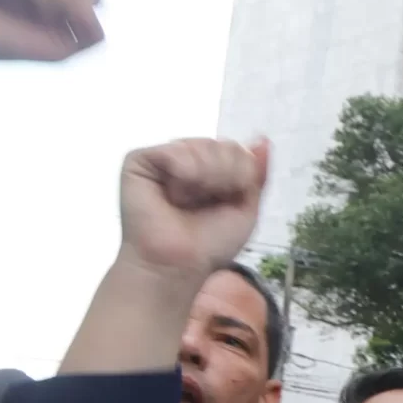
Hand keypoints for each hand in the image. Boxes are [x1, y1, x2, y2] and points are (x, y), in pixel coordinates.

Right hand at [117, 138, 267, 279]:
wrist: (178, 264)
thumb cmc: (209, 243)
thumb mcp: (246, 208)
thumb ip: (256, 173)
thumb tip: (263, 139)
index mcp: (211, 169)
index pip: (239, 151)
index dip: (243, 176)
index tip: (228, 201)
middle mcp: (188, 159)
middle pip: (225, 146)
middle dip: (226, 178)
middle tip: (206, 203)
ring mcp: (164, 158)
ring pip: (203, 146)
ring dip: (206, 179)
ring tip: (188, 202)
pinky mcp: (139, 160)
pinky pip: (176, 151)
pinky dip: (186, 174)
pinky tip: (176, 195)